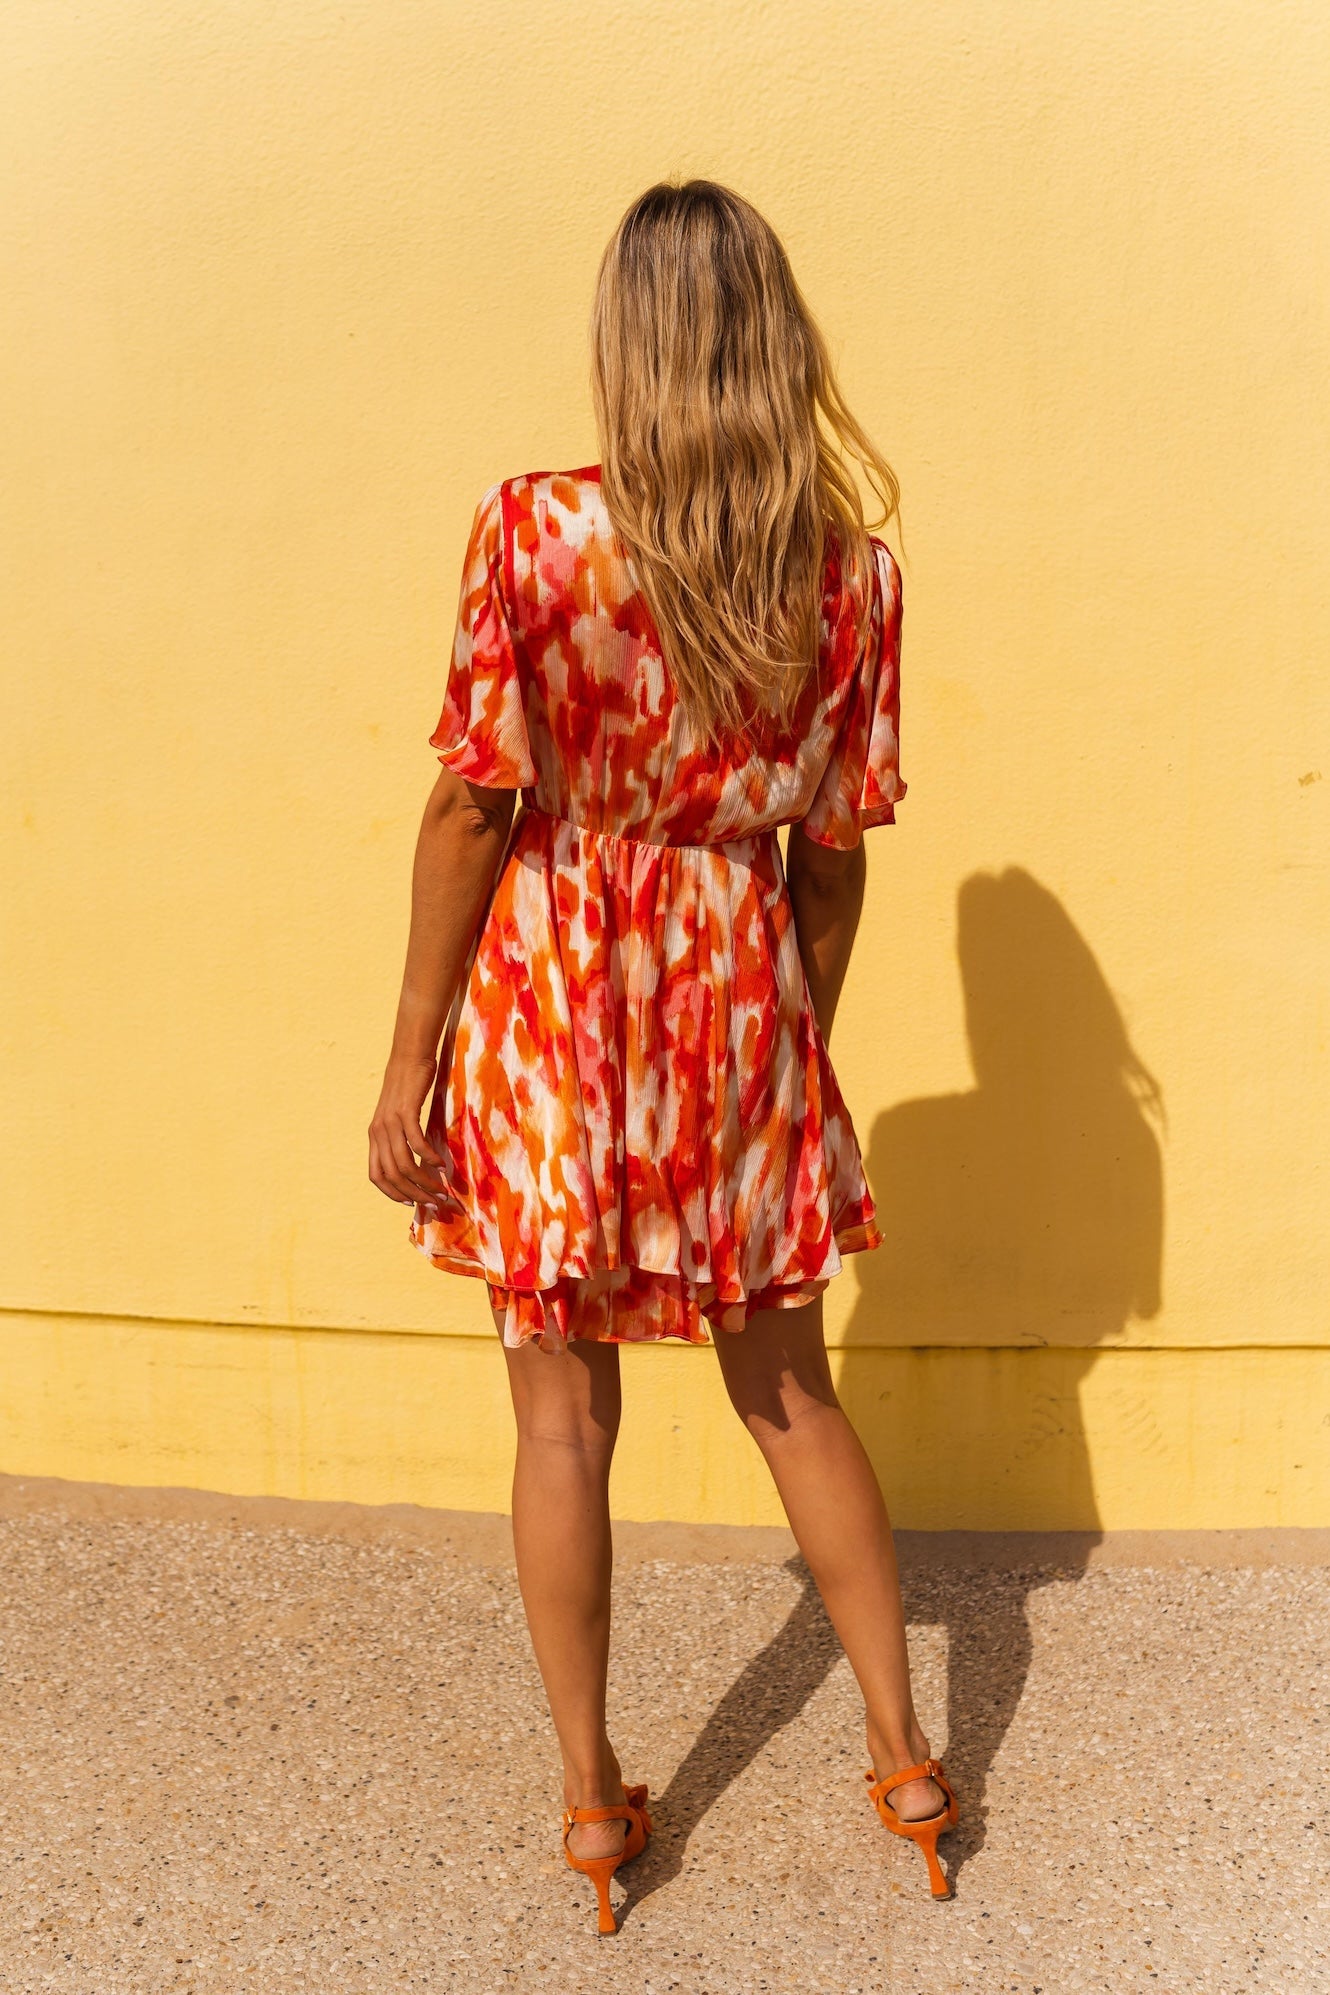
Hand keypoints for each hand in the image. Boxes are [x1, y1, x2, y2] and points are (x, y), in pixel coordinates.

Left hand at [369, 1052, 446, 1206]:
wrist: (409, 1056)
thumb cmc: (408, 1087)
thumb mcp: (398, 1116)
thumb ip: (401, 1138)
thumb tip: (416, 1162)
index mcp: (374, 1136)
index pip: (376, 1176)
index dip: (392, 1194)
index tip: (412, 1203)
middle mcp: (378, 1132)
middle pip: (392, 1176)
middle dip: (414, 1194)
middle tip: (434, 1202)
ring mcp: (390, 1123)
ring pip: (404, 1164)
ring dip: (424, 1181)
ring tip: (442, 1188)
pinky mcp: (405, 1112)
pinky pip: (416, 1143)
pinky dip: (429, 1158)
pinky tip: (442, 1164)